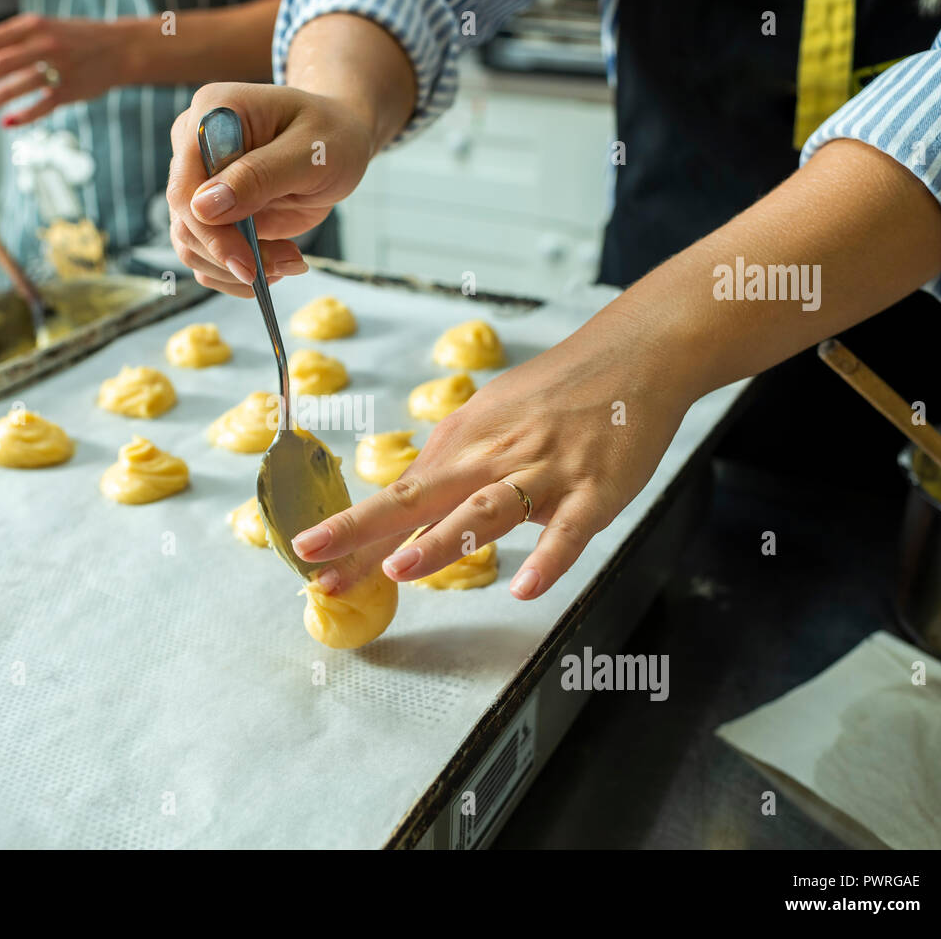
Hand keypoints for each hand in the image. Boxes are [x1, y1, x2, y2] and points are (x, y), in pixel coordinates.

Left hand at [0, 14, 137, 127]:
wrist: (120, 48)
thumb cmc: (71, 40)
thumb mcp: (41, 29)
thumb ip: (9, 42)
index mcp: (30, 25)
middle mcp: (44, 43)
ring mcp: (60, 67)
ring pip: (23, 81)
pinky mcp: (72, 90)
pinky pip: (46, 104)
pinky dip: (26, 114)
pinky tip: (7, 122)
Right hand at [166, 82, 378, 296]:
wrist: (336, 143)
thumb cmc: (330, 136)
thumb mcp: (311, 152)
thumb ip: (260, 175)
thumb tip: (204, 206)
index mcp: (211, 114)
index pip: (185, 187)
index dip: (211, 233)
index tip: (249, 266)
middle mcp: (193, 148)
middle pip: (185, 223)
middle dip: (233, 257)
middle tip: (286, 264)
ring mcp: (199, 183)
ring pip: (191, 247)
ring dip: (238, 271)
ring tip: (289, 262)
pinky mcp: (212, 213)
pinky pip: (208, 258)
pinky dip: (239, 274)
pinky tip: (276, 264)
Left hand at [291, 303, 697, 598]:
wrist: (634, 353)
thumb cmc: (556, 394)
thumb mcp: (490, 422)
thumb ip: (452, 474)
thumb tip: (409, 527)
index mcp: (463, 443)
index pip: (398, 495)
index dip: (351, 528)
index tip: (306, 556)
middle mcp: (493, 456)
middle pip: (420, 498)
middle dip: (364, 532)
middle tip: (319, 565)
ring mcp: (544, 472)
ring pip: (485, 510)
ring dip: (442, 542)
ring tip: (399, 571)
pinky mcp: (594, 489)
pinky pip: (568, 530)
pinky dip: (548, 558)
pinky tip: (524, 586)